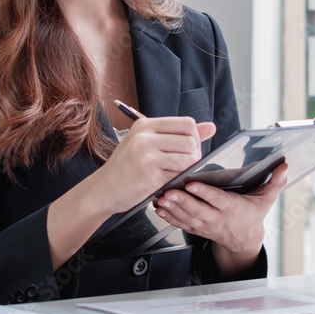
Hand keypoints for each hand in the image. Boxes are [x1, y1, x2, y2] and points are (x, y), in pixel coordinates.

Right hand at [96, 117, 216, 213]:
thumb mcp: (148, 144)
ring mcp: (146, 154)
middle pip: (191, 140)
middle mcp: (145, 136)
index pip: (187, 123)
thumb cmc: (127, 167)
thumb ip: (180, 134)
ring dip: (186, 169)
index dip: (194, 138)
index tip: (187, 149)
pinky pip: (178, 174)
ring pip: (189, 157)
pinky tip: (163, 182)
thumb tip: (211, 127)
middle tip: (180, 165)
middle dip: (193, 155)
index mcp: (145, 125)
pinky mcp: (150, 173)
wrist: (103, 190)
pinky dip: (176, 180)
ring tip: (171, 173)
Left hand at [154, 162, 288, 275]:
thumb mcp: (267, 198)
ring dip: (173, 209)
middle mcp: (219, 219)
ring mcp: (207, 226)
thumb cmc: (253, 213)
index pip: (218, 200)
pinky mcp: (198, 230)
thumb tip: (285, 165)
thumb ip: (275, 181)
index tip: (192, 184)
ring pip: (187, 218)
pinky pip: (182, 225)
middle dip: (182, 201)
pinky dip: (169, 218)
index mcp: (234, 208)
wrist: (245, 240)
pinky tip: (160, 209)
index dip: (205, 193)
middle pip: (198, 210)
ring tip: (161, 198)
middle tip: (169, 191)